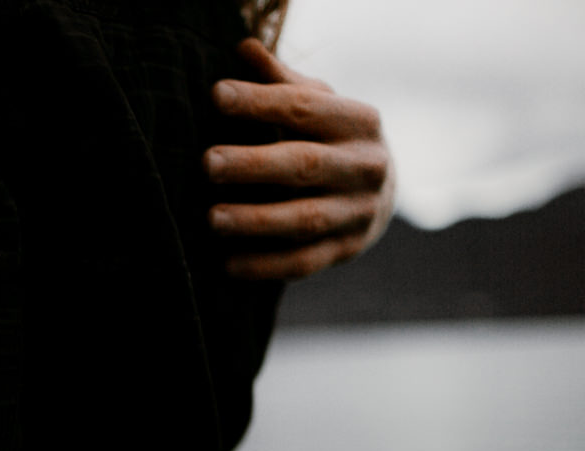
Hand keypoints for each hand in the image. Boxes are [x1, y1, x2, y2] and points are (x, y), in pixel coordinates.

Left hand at [205, 37, 394, 279]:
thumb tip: (244, 50)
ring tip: (212, 218)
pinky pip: (303, 262)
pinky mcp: (346, 250)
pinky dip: (264, 266)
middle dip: (253, 165)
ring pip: (305, 219)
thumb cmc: (330, 137)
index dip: (260, 102)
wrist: (378, 192)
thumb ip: (280, 82)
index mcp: (359, 121)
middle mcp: (366, 166)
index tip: (216, 95)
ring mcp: (359, 212)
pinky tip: (227, 264)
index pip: (305, 109)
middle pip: (305, 166)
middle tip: (206, 163)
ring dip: (255, 221)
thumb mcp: (317, 104)